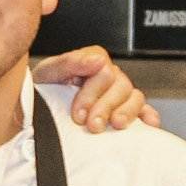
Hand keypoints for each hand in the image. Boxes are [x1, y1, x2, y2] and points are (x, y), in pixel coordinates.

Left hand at [32, 45, 158, 131]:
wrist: (37, 111)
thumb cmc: (43, 89)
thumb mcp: (48, 72)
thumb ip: (69, 62)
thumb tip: (96, 59)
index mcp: (91, 62)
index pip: (104, 70)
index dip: (91, 93)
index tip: (78, 113)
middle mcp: (109, 77)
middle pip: (121, 86)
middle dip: (106, 107)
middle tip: (93, 125)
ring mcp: (119, 94)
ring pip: (135, 97)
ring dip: (127, 112)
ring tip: (116, 125)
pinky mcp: (126, 111)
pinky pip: (145, 111)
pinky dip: (148, 117)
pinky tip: (147, 124)